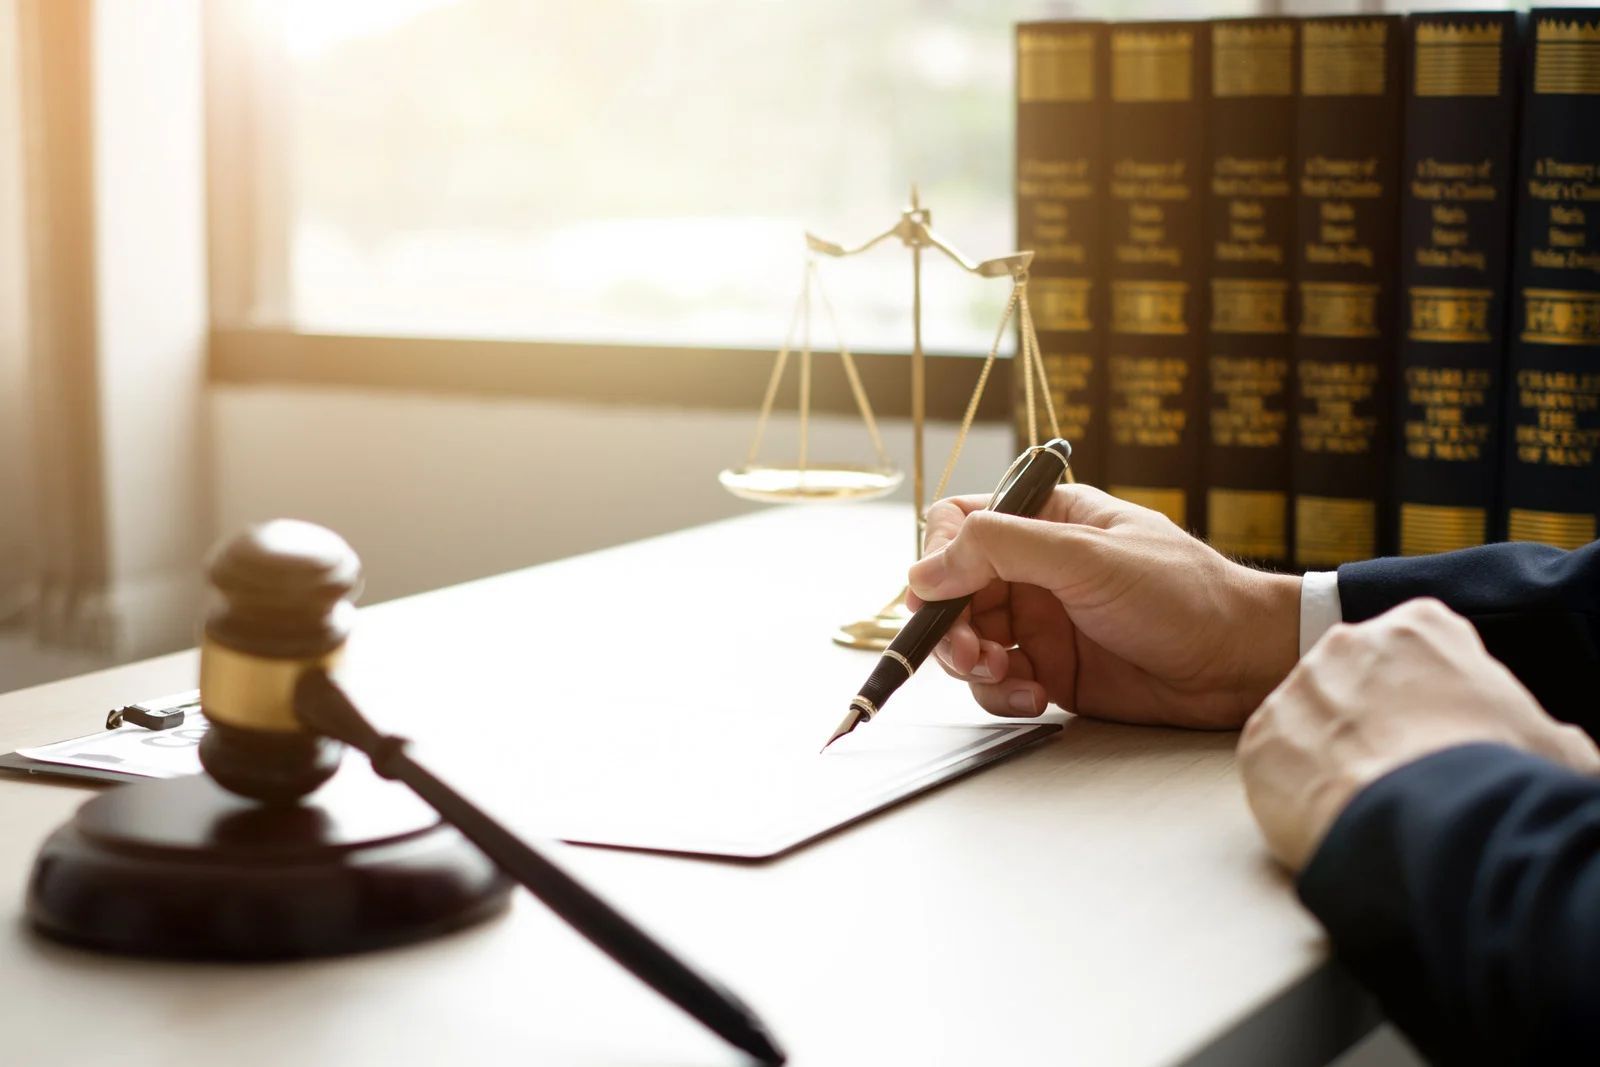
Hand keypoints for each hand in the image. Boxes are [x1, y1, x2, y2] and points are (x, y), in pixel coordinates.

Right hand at [907, 484, 1300, 728]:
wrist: (1241, 664)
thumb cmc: (1184, 594)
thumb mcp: (1087, 557)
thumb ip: (1002, 550)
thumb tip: (923, 570)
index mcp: (1046, 519)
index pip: (959, 524)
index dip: (938, 557)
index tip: (936, 594)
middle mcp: (1036, 568)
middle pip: (953, 590)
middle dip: (949, 626)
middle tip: (968, 655)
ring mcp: (1042, 622)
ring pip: (969, 641)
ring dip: (973, 665)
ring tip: (1006, 680)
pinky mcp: (1053, 671)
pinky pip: (1000, 683)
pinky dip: (1002, 695)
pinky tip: (1035, 700)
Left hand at [1238, 597, 1599, 870]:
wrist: (1434, 822)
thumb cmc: (1498, 776)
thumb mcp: (1552, 743)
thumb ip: (1536, 730)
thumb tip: (1554, 750)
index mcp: (1421, 628)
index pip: (1420, 649)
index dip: (1432, 697)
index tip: (1442, 734)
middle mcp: (1347, 644)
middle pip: (1355, 681)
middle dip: (1373, 722)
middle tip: (1400, 773)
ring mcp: (1296, 689)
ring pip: (1311, 721)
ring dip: (1331, 755)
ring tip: (1367, 801)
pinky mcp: (1260, 740)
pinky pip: (1274, 763)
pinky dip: (1296, 791)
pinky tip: (1330, 815)